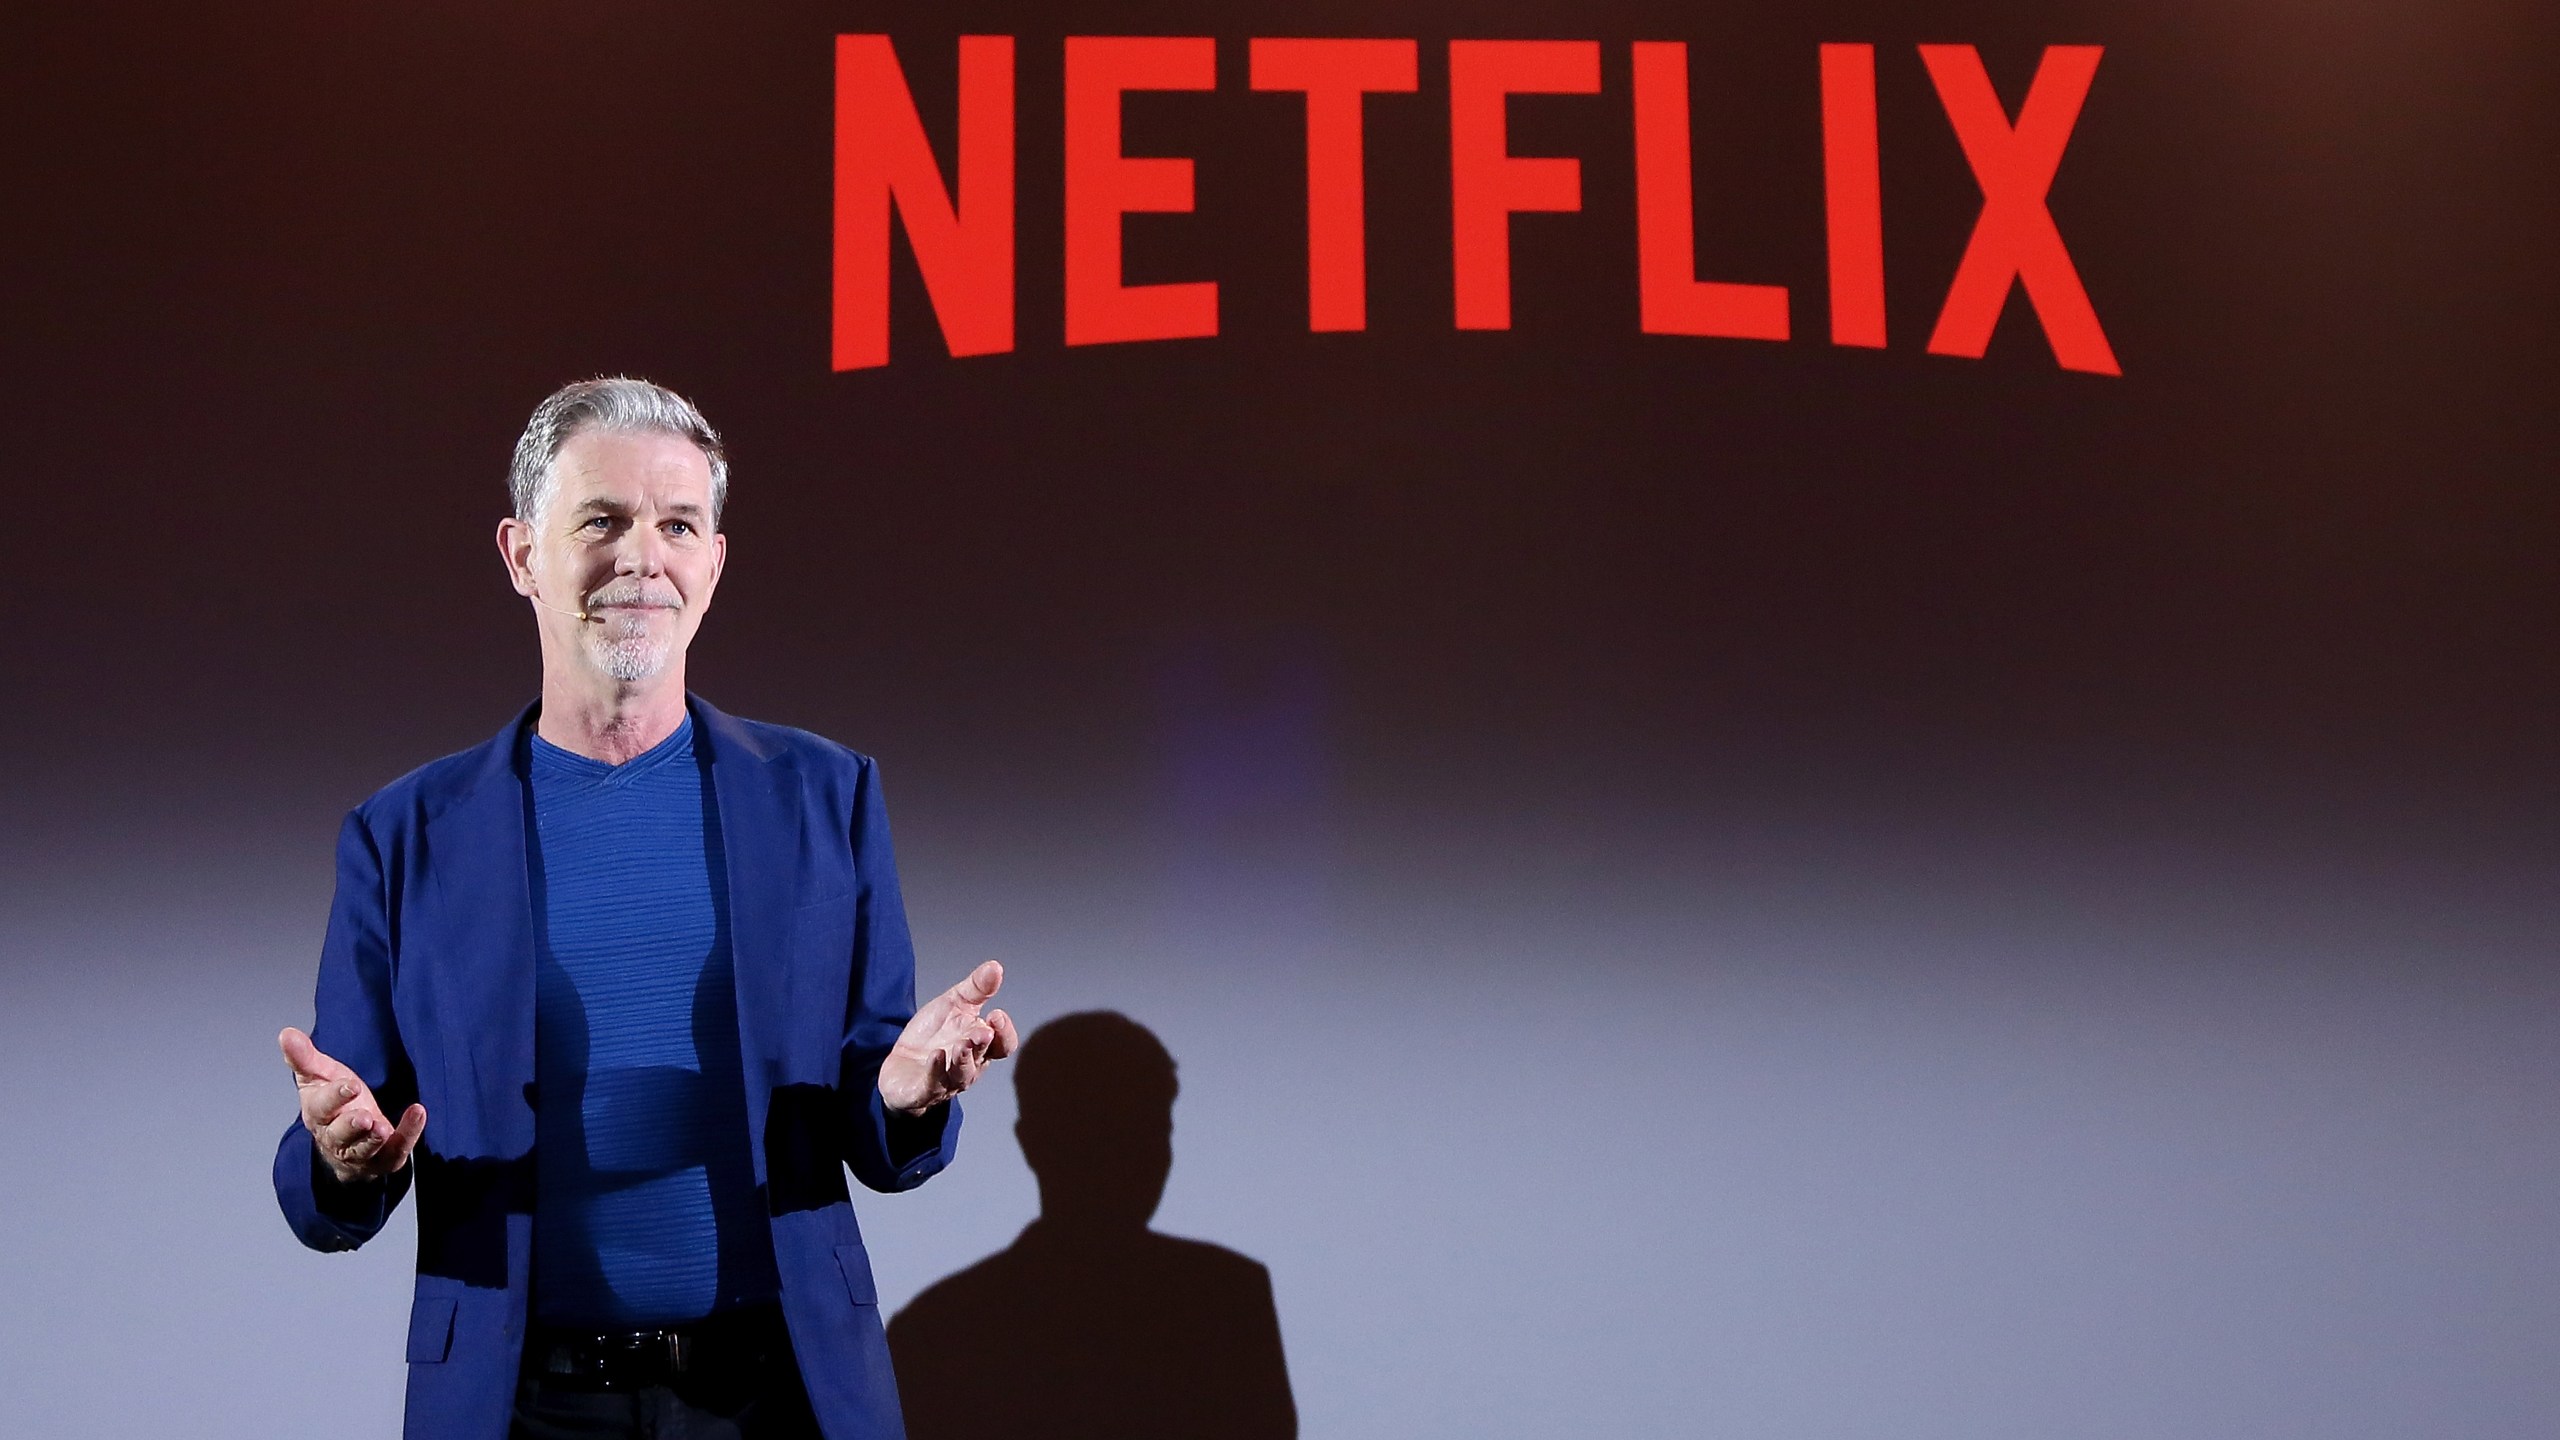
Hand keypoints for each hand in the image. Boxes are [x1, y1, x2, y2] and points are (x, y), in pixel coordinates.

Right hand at [280, 1027, 425, 1185]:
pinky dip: (407, 1134)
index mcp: (318, 1114)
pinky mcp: (383, 1159)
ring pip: (363, 1149)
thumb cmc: (334, 1104)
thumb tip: (286, 1033)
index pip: (322, 1107)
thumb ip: (304, 1058)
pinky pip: (396, 1150)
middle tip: (364, 1117)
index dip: (335, 1096)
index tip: (350, 1085)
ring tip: (382, 1128)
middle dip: (350, 1126)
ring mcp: (360, 1151)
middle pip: (340, 1134)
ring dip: (373, 1139)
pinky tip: (418, 1114)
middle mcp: (336, 1136)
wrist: (347, 1142)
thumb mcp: (320, 1077)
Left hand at [879, 961, 1018, 1114]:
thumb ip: (976, 988)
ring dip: (964, 1059)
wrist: (900, 1065)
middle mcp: (968, 1066)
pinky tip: (936, 1055)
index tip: (997, 1015)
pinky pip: (932, 1084)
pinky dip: (936, 1070)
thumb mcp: (953, 1005)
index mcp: (980, 1046)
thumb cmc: (933, 1036)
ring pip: (962, 1075)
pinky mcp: (923, 1091)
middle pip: (982, 1057)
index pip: (1002, 1044)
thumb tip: (995, 967)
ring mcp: (946, 1081)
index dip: (1004, 1033)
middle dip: (983, 1043)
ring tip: (962, 1044)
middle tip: (983, 1030)